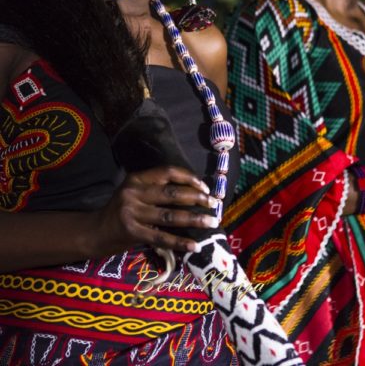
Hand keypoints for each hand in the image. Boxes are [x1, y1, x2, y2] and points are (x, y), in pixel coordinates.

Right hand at [92, 165, 218, 255]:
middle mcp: (133, 192)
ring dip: (194, 219)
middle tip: (214, 205)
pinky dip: (180, 242)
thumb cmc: (122, 211)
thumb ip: (157, 190)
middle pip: (172, 193)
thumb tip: (194, 193)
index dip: (189, 178)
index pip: (168, 172)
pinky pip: (161, 237)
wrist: (96, 232)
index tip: (205, 187)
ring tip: (211, 223)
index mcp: (137, 179)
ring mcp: (131, 212)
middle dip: (197, 199)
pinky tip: (194, 245)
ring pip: (170, 215)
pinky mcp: (132, 232)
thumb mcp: (135, 193)